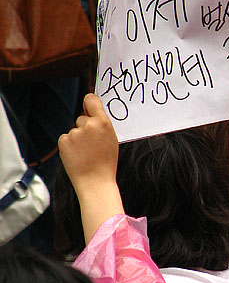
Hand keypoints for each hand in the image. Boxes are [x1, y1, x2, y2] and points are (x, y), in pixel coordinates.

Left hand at [58, 94, 123, 243]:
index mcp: (103, 122)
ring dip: (77, 139)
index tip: (88, 108)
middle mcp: (88, 125)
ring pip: (74, 130)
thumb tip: (91, 113)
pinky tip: (77, 156)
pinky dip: (69, 146)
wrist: (95, 182)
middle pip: (82, 118)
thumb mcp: (111, 140)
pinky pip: (65, 139)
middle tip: (92, 145)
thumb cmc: (106, 163)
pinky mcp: (63, 141)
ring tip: (86, 154)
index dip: (89, 103)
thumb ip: (102, 125)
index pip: (91, 99)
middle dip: (84, 128)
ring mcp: (74, 133)